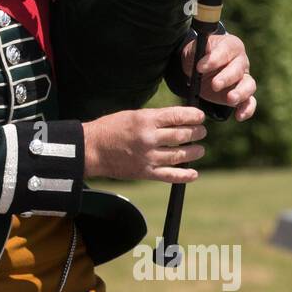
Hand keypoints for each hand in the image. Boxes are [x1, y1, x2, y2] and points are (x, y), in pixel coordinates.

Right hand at [83, 106, 207, 183]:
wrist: (90, 149)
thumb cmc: (110, 129)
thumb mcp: (132, 115)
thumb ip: (155, 118)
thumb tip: (178, 119)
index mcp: (145, 120)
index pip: (178, 116)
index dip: (194, 116)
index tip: (200, 117)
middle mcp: (148, 138)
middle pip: (182, 135)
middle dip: (197, 132)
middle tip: (201, 132)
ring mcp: (147, 157)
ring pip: (180, 155)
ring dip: (195, 152)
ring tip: (199, 149)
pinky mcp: (145, 172)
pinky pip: (170, 176)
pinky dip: (185, 175)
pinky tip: (193, 173)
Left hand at [181, 32, 256, 121]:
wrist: (198, 68)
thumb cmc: (199, 55)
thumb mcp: (195, 49)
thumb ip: (199, 52)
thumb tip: (202, 63)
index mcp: (231, 46)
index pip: (226, 50)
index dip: (215, 59)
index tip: (200, 67)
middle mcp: (241, 61)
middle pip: (239, 69)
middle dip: (227, 77)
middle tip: (215, 85)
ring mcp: (243, 79)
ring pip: (249, 85)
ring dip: (240, 93)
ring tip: (230, 99)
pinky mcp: (242, 95)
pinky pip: (249, 102)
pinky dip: (247, 109)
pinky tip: (239, 116)